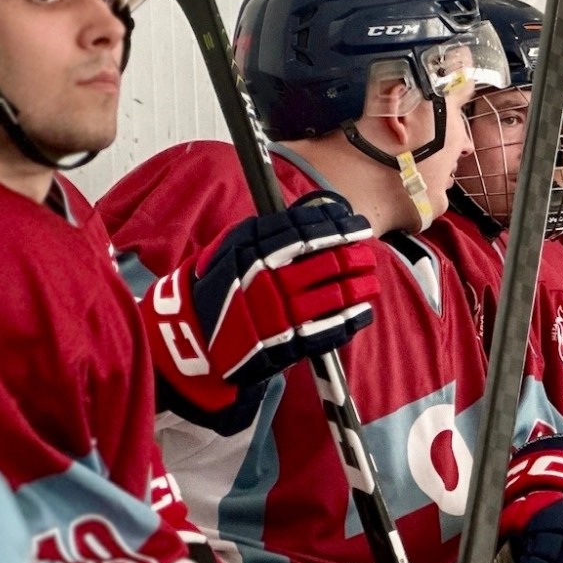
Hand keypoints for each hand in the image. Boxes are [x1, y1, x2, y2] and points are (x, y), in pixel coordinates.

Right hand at [144, 190, 377, 423]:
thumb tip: (320, 218)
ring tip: (370, 282)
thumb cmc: (220, 286)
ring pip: (334, 295)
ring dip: (360, 287)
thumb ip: (270, 233)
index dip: (339, 227)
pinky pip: (328, 330)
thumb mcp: (233, 248)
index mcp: (252, 249)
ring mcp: (276, 313)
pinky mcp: (284, 345)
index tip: (358, 226)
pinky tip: (363, 311)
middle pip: (329, 261)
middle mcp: (266, 279)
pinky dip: (351, 319)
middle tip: (367, 255)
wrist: (192, 337)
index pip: (307, 231)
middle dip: (356, 256)